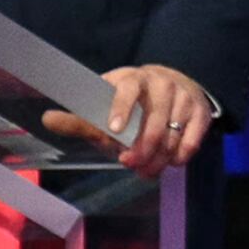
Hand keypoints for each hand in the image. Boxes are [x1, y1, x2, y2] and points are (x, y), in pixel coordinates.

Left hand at [49, 63, 218, 173]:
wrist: (173, 86)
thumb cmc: (132, 102)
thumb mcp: (106, 105)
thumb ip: (80, 118)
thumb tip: (47, 119)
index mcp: (133, 79)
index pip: (129, 89)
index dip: (121, 109)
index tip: (113, 132)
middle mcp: (161, 84)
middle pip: (155, 120)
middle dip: (143, 148)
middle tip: (131, 165)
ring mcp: (184, 96)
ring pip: (173, 134)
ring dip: (159, 158)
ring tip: (148, 170)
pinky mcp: (201, 111)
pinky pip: (192, 140)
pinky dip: (181, 155)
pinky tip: (171, 162)